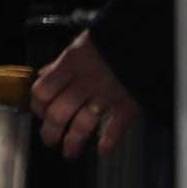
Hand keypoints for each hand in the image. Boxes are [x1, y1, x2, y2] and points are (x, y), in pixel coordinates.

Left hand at [32, 30, 137, 157]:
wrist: (148, 36)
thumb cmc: (113, 38)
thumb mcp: (81, 43)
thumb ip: (62, 63)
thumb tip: (44, 75)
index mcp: (71, 63)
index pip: (43, 91)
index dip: (37, 107)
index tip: (40, 114)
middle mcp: (85, 81)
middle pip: (59, 113)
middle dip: (51, 132)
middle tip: (50, 140)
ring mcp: (107, 95)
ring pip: (82, 125)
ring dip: (73, 142)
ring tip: (70, 151)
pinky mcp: (128, 103)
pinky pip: (115, 128)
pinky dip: (109, 142)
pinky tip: (103, 151)